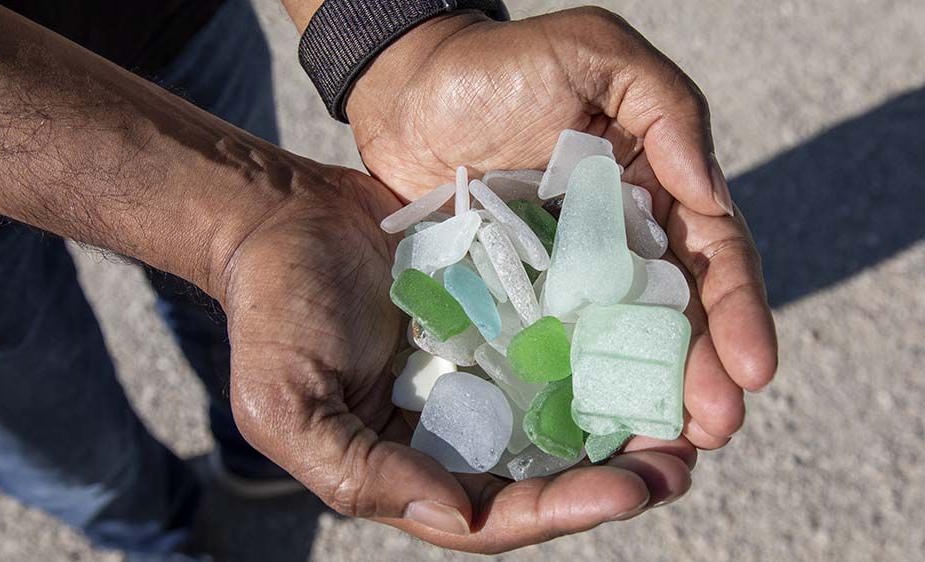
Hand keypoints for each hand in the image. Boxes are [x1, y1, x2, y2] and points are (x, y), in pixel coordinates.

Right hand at [218, 163, 691, 552]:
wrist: (281, 221)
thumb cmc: (274, 315)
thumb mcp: (290, 406)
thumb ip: (362, 473)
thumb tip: (457, 514)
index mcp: (411, 467)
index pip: (495, 514)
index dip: (560, 511)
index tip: (626, 492)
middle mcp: (456, 430)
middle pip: (546, 475)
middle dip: (615, 478)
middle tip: (681, 465)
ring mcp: (480, 374)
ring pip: (564, 414)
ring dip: (622, 422)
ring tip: (685, 420)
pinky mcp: (497, 319)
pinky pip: (556, 345)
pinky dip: (598, 353)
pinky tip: (642, 345)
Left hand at [346, 7, 777, 450]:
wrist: (409, 89)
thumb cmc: (501, 65)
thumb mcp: (598, 57)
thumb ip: (667, 110)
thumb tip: (711, 194)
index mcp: (654, 192)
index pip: (712, 258)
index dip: (738, 314)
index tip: (752, 371)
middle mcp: (619, 245)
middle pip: (674, 320)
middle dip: (700, 375)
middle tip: (711, 431)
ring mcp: (565, 280)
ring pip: (618, 349)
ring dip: (645, 400)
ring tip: (663, 453)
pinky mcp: (513, 301)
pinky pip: (549, 353)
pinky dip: (573, 394)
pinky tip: (585, 437)